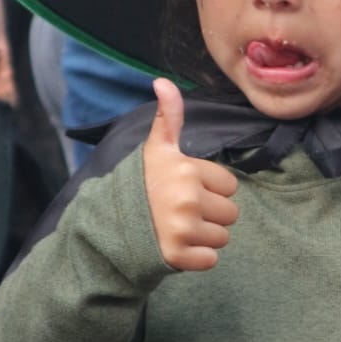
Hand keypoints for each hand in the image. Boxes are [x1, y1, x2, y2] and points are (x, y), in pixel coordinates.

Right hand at [142, 79, 238, 271]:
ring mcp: (182, 229)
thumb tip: (163, 80)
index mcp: (187, 170)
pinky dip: (197, 259)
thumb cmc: (142, 183)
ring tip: (178, 229)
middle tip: (182, 212)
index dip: (211, 189)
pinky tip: (177, 247)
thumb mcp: (157, 148)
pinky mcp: (178, 256)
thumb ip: (169, 116)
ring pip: (222, 238)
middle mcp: (187, 199)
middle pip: (231, 213)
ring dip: (204, 237)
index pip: (230, 186)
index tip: (185, 189)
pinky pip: (211, 260)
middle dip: (211, 215)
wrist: (110, 224)